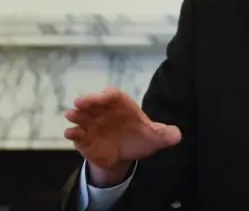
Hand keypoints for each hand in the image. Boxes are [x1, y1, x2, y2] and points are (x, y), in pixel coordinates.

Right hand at [64, 87, 180, 184]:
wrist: (126, 154)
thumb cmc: (140, 138)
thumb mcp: (155, 137)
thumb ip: (165, 134)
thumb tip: (177, 135)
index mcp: (121, 105)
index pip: (112, 95)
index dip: (106, 94)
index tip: (103, 96)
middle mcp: (104, 111)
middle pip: (93, 102)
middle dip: (86, 101)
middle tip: (79, 102)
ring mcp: (92, 124)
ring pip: (82, 116)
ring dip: (76, 115)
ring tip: (72, 115)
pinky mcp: (85, 138)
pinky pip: (77, 134)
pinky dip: (73, 133)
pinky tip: (71, 133)